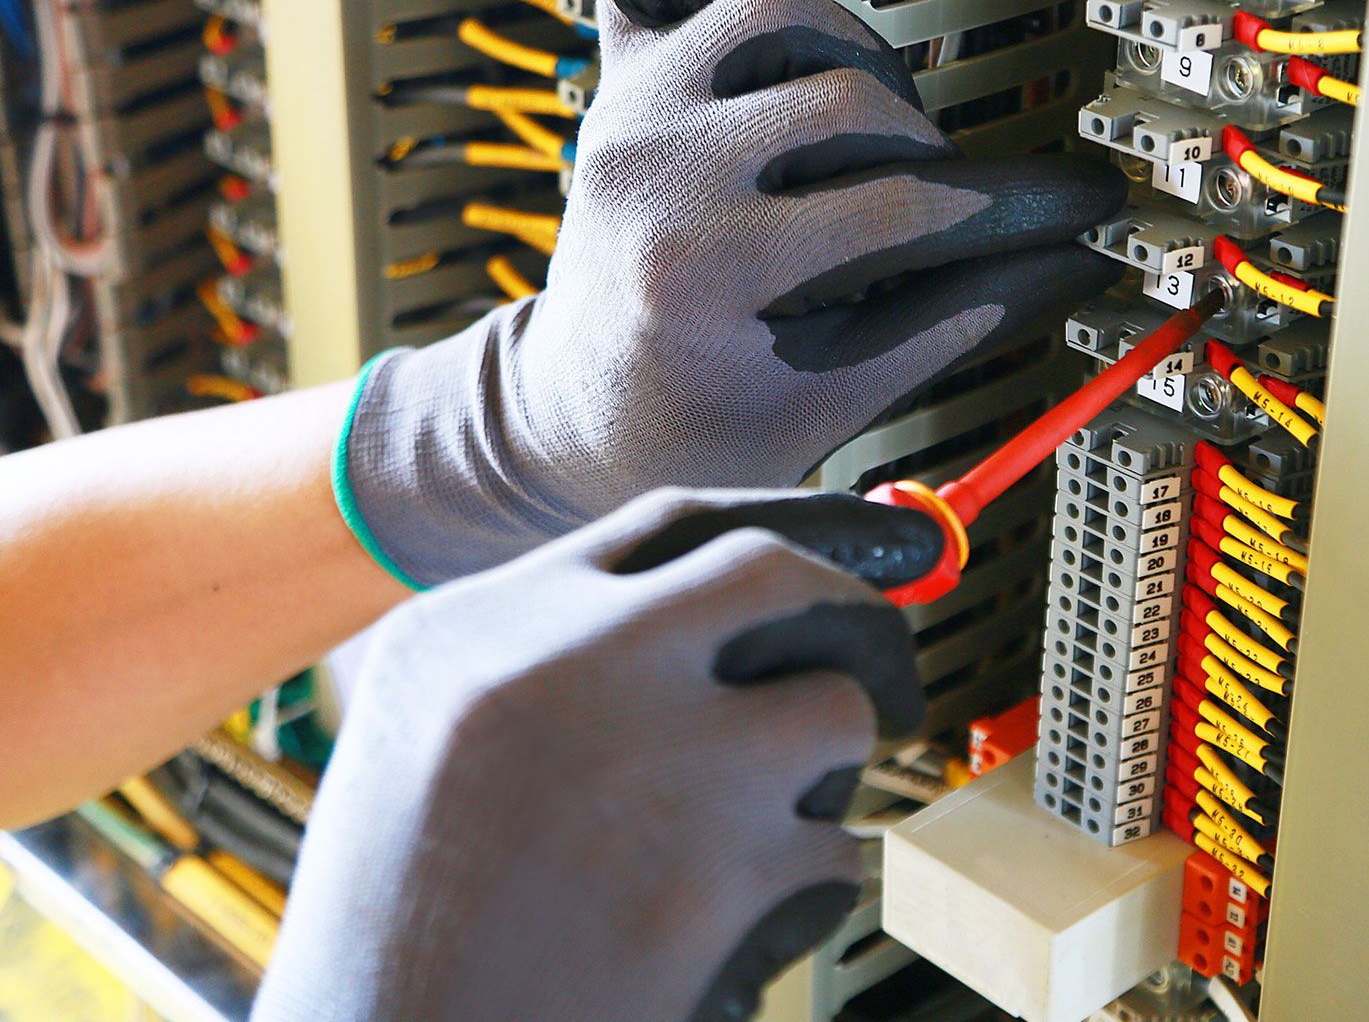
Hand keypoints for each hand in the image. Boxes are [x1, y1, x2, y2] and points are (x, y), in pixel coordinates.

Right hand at [252, 488, 943, 1021]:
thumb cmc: (392, 940)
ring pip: (832, 708)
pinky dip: (810, 885)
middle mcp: (563, 666)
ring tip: (774, 819)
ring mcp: (649, 762)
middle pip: (771, 571)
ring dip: (828, 767)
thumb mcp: (415, 751)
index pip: (664, 524)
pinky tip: (742, 920)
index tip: (845, 545)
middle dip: (853, 617)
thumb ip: (536, 666)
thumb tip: (692, 624)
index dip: (779, 524)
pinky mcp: (714, 878)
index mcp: (470, 632)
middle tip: (880, 669)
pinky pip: (832, 853)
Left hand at [338, 0, 1122, 584]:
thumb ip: (951, 328)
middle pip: (847, 98)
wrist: (579, 411)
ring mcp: (628, 112)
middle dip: (926, 147)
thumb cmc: (697, 423)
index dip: (1000, 209)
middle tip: (939, 194)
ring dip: (849, 50)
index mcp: (703, 273)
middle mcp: (655, 172)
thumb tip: (1072, 269)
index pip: (893, 207)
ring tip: (871, 121)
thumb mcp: (830, 404)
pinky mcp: (615, 80)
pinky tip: (775, 48)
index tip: (1066, 210)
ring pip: (771, 4)